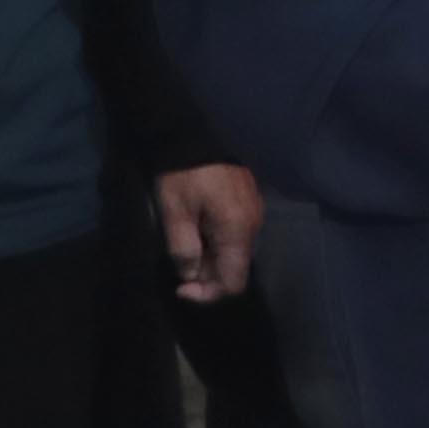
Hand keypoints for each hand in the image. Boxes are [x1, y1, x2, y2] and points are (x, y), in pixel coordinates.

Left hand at [156, 163, 264, 298]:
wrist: (192, 134)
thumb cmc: (183, 176)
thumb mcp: (175, 215)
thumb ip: (184, 251)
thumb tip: (190, 276)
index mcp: (237, 230)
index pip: (233, 282)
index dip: (208, 294)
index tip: (182, 288)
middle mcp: (253, 225)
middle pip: (235, 268)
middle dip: (207, 275)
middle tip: (178, 267)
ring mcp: (254, 212)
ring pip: (235, 251)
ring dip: (211, 258)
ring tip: (186, 247)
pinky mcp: (248, 201)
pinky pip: (237, 233)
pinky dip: (218, 241)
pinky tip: (198, 231)